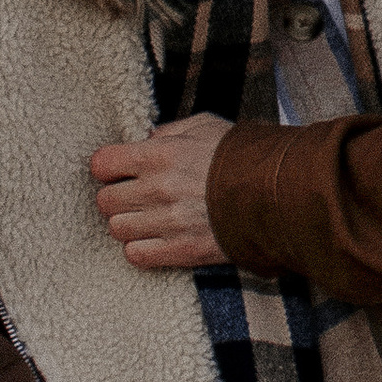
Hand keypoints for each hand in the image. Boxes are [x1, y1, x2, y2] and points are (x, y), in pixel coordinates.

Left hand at [91, 114, 232, 269]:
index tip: (117, 170)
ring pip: (117, 229)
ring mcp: (168, 223)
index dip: (107, 167)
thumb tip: (146, 139)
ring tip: (148, 217)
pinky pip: (136, 255)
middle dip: (116, 196)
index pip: (102, 164)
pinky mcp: (180, 250)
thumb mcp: (206, 127)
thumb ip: (170, 130)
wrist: (279, 194)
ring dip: (129, 223)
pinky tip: (156, 237)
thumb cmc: (243, 157)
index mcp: (161, 155)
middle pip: (105, 200)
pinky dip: (140, 248)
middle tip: (135, 194)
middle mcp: (158, 189)